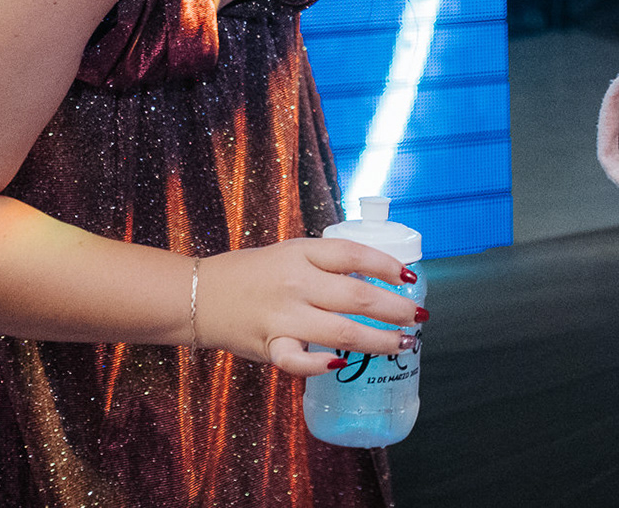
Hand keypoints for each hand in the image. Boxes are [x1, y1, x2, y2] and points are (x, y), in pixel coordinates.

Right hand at [197, 238, 422, 375]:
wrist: (200, 294)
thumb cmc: (253, 273)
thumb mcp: (291, 253)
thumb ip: (327, 264)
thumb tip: (375, 279)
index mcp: (302, 253)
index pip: (353, 255)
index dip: (386, 265)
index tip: (410, 277)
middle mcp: (296, 283)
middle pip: (357, 296)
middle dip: (395, 309)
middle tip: (418, 317)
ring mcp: (283, 316)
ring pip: (342, 332)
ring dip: (379, 341)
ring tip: (403, 343)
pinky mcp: (269, 345)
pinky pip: (298, 360)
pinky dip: (321, 364)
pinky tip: (343, 365)